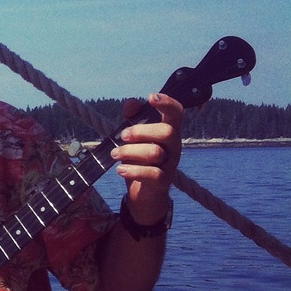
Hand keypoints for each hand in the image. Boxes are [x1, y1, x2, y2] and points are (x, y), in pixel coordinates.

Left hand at [112, 92, 183, 220]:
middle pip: (167, 131)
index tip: (151, 97)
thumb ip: (133, 119)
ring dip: (129, 151)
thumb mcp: (134, 138)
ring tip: (114, 154)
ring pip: (155, 152)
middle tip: (122, 136)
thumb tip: (131, 102)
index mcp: (168, 131)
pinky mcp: (162, 182)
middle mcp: (173, 146)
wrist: (144, 193)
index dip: (167, 103)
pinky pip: (153, 174)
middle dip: (140, 131)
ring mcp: (170, 165)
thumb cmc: (139, 159)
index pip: (176, 113)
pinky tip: (120, 169)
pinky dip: (133, 171)